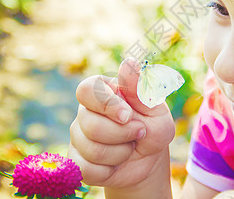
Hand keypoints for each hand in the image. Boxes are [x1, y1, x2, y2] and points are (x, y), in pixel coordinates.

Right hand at [68, 58, 175, 188]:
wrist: (149, 161)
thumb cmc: (153, 129)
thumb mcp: (156, 110)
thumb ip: (140, 89)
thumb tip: (127, 63)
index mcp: (103, 91)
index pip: (87, 90)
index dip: (105, 104)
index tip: (128, 116)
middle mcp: (86, 111)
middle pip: (89, 124)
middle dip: (121, 134)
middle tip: (139, 133)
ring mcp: (78, 136)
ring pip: (90, 149)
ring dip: (120, 153)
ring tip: (130, 147)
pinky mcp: (77, 161)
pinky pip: (86, 169)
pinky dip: (108, 171)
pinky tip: (116, 165)